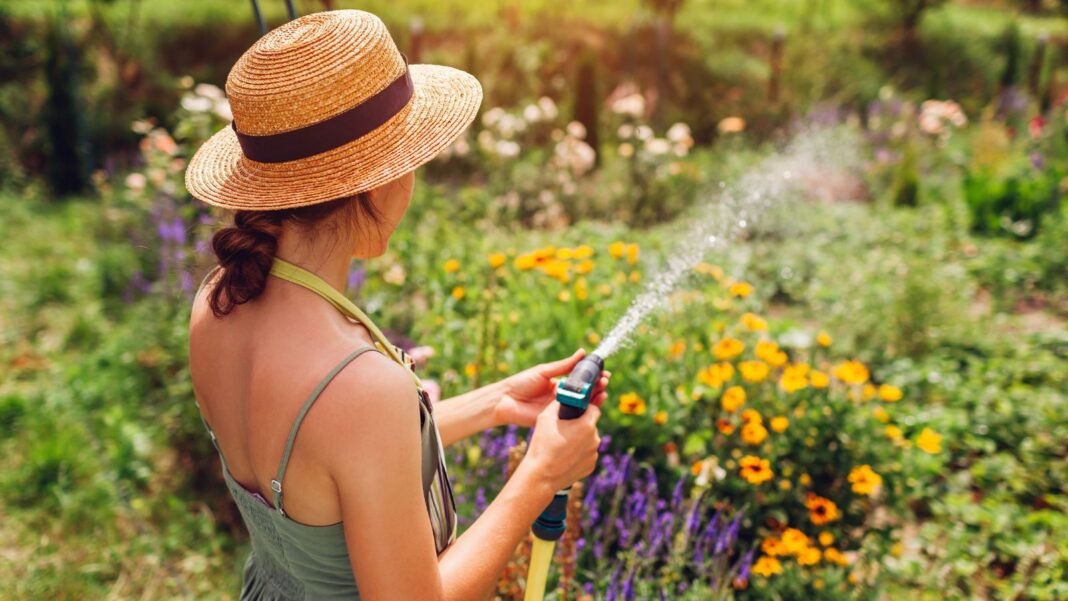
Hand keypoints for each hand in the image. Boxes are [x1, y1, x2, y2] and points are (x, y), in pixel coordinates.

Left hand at [495, 348, 610, 427]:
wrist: (505, 400)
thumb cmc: (522, 382)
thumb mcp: (545, 371)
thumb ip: (564, 365)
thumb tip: (582, 352)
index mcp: (560, 383)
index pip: (581, 380)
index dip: (593, 377)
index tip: (604, 374)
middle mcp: (562, 396)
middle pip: (584, 393)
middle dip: (597, 388)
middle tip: (605, 382)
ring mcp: (560, 409)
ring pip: (581, 405)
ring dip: (594, 399)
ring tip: (603, 392)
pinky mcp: (557, 420)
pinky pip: (572, 417)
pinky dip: (584, 412)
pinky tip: (593, 406)